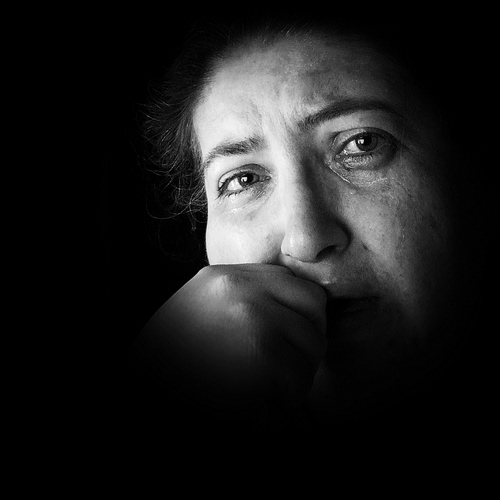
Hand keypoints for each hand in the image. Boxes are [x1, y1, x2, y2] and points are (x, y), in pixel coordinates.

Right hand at [132, 264, 326, 419]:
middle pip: (313, 304)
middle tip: (291, 362)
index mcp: (229, 275)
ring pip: (312, 342)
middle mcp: (244, 287)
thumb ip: (245, 296)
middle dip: (309, 335)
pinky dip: (291, 394)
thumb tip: (292, 306)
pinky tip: (269, 398)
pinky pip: (300, 375)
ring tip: (276, 383)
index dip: (300, 312)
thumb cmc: (175, 350)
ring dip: (301, 369)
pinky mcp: (262, 352)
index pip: (292, 281)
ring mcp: (254, 316)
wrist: (148, 374)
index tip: (290, 336)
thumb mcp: (205, 304)